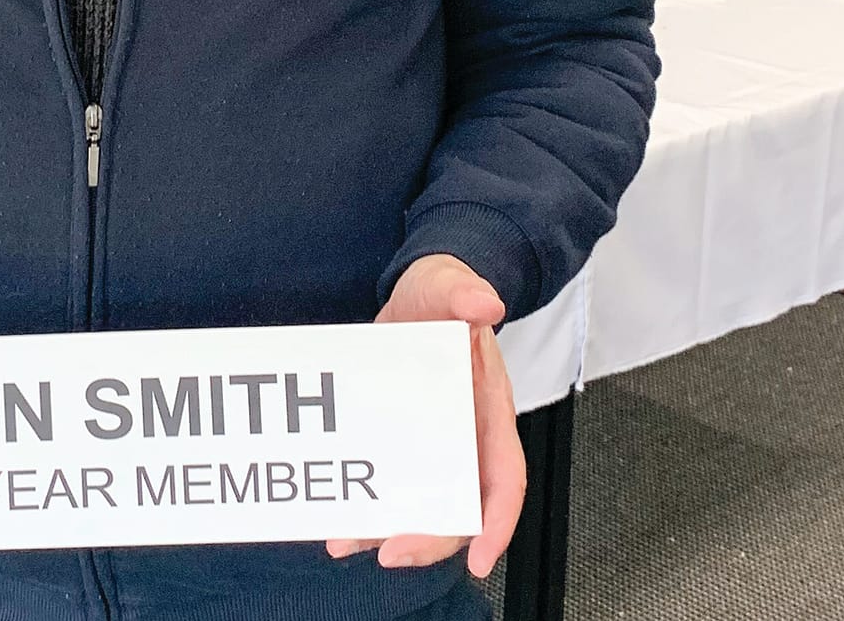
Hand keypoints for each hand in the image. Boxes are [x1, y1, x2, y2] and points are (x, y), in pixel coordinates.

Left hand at [327, 255, 524, 579]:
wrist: (417, 295)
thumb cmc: (443, 295)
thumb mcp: (449, 286)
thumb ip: (464, 291)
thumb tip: (485, 301)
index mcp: (489, 409)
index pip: (506, 476)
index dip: (499, 520)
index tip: (482, 557)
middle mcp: (465, 438)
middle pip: (460, 506)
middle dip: (430, 538)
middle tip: (391, 551)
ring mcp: (433, 445)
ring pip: (422, 506)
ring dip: (388, 533)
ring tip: (347, 543)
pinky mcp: (401, 442)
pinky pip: (391, 487)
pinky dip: (367, 511)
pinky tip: (337, 524)